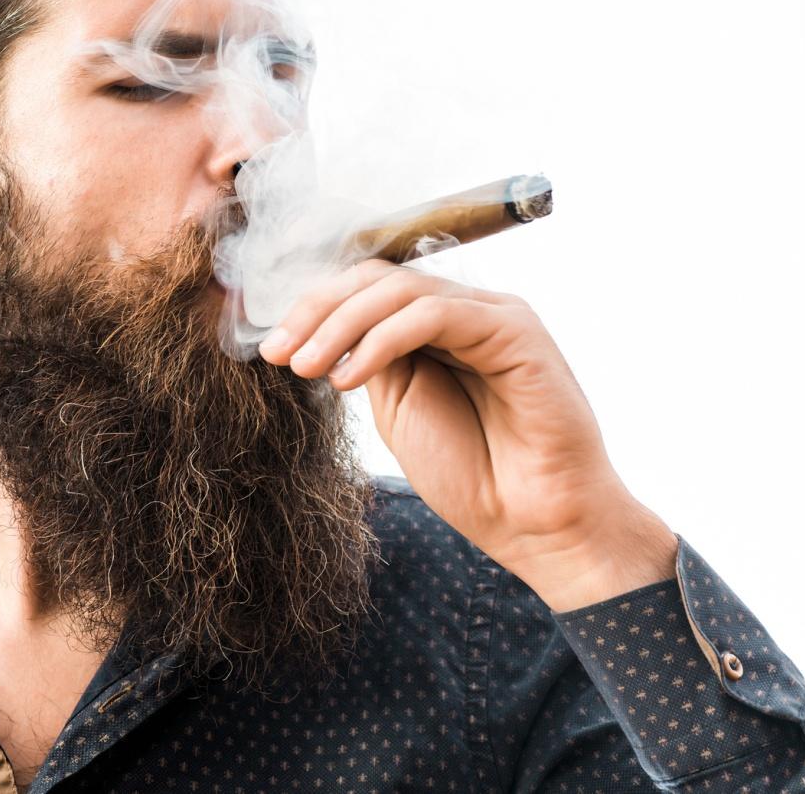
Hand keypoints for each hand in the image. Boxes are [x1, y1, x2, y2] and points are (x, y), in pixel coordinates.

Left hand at [257, 259, 678, 612]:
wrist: (535, 525)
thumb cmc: (474, 475)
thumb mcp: (399, 410)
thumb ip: (371, 361)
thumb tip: (322, 328)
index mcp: (437, 328)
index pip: (366, 290)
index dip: (312, 310)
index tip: (269, 348)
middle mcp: (466, 311)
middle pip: (376, 279)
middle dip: (316, 311)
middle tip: (277, 353)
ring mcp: (493, 315)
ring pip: (399, 289)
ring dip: (341, 324)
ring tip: (306, 368)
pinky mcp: (515, 330)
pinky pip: (435, 313)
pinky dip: (382, 338)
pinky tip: (350, 376)